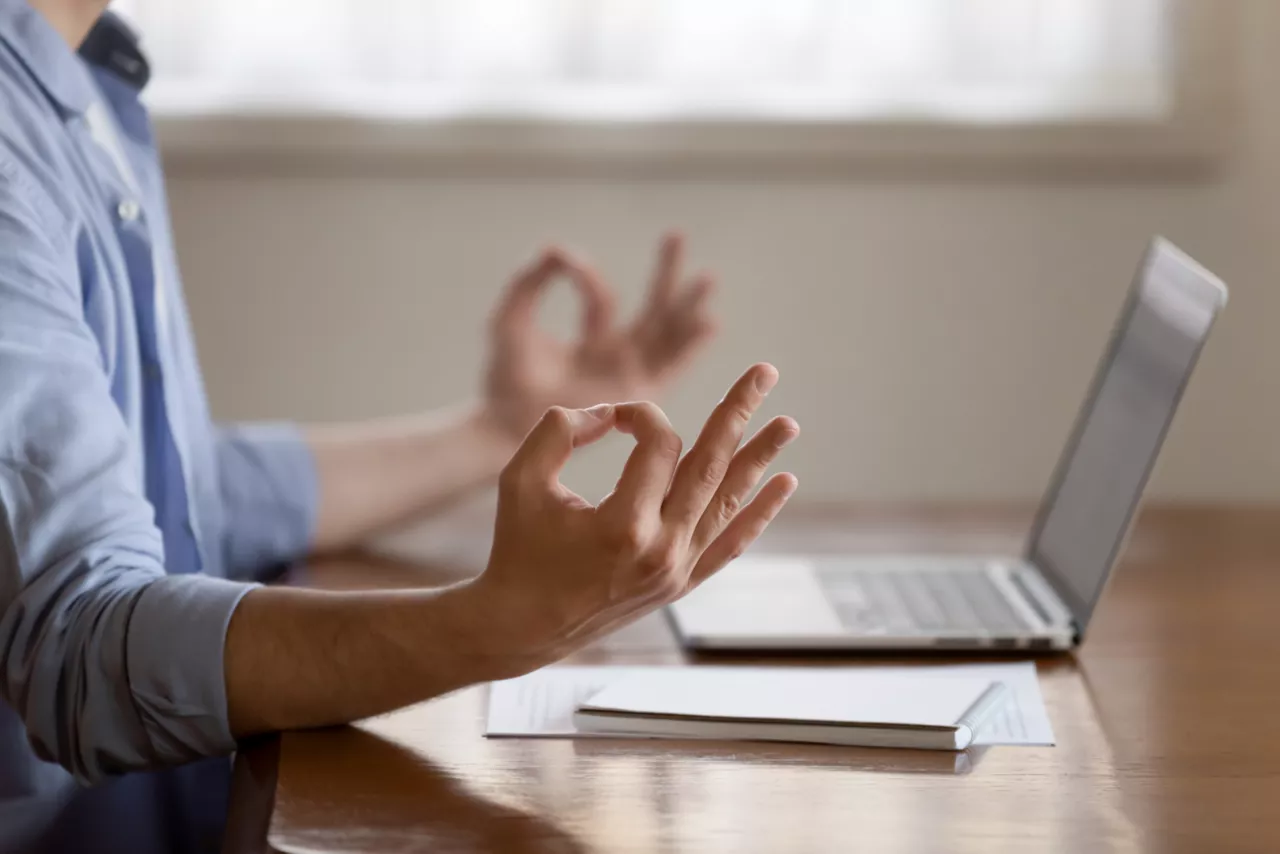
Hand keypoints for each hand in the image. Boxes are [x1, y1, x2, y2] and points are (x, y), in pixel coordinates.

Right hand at [469, 363, 797, 671]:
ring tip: (789, 423)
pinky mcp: (681, 584)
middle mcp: (661, 549)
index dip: (640, 415)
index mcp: (623, 524)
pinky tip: (783, 483)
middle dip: (737, 412)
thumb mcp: (520, 480)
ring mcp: (677, 570)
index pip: (658, 445)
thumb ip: (559, 430)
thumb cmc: (517, 549)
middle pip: (711, 465)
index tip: (613, 416)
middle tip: (764, 373)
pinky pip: (730, 544)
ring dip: (759, 457)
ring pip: (728, 502)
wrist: (523, 627)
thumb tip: (605, 412)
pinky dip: (758, 513)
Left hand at [483, 232, 716, 440]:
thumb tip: (555, 248)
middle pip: (650, 310)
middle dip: (664, 273)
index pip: (603, 301)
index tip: (567, 260)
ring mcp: (631, 375)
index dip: (587, 277)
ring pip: (668, 335)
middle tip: (676, 233)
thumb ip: (528, 284)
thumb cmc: (504, 380)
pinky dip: (691, 346)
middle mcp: (617, 357)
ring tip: (707, 278)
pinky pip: (672, 367)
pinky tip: (709, 321)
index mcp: (591, 341)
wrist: (504, 425)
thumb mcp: (510, 322)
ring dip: (687, 306)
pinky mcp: (639, 394)